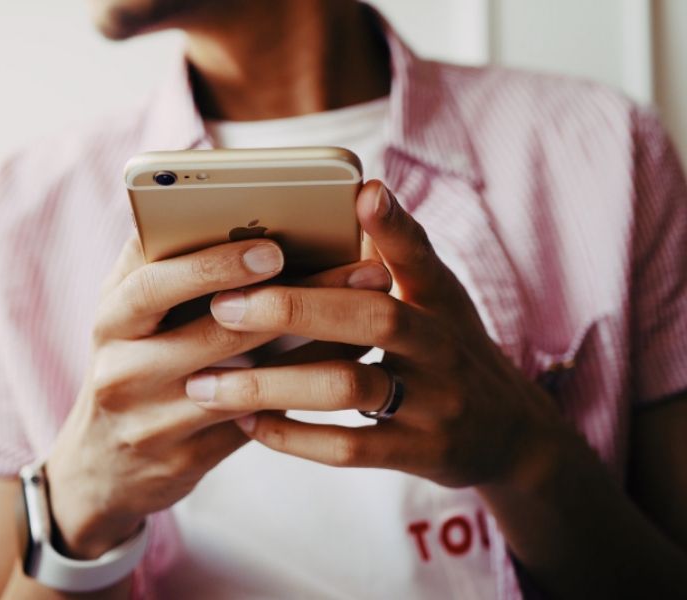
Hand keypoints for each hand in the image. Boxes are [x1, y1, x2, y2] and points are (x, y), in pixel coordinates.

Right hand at [45, 235, 391, 558]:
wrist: (106, 462)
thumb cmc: (133, 361)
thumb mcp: (132, 313)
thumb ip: (164, 264)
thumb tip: (222, 203)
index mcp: (112, 318)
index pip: (153, 284)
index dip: (212, 265)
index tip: (274, 248)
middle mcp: (123, 370)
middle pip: (213, 332)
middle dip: (292, 301)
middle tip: (360, 270)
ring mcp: (153, 421)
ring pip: (245, 383)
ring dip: (312, 347)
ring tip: (369, 312)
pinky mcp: (186, 458)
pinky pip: (256, 419)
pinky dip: (300, 389)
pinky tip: (343, 364)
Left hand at [186, 180, 560, 489]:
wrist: (511, 435)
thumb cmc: (452, 351)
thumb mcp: (439, 301)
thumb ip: (398, 257)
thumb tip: (357, 194)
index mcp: (440, 300)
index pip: (419, 256)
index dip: (395, 224)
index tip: (363, 191)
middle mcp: (442, 346)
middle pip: (373, 320)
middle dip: (294, 309)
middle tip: (223, 306)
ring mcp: (434, 403)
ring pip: (350, 386)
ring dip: (273, 384)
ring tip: (208, 383)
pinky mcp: (420, 452)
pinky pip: (350, 447)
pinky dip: (293, 435)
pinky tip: (248, 424)